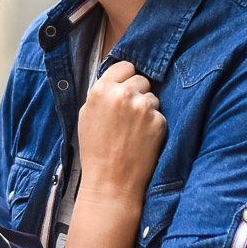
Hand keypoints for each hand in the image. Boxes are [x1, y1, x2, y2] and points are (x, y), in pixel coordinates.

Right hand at [76, 59, 165, 199]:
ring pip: (152, 96)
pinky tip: (142, 138)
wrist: (110, 181)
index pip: (124, 66)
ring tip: (134, 129)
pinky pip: (160, 114)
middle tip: (128, 114)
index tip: (125, 89)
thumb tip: (118, 79)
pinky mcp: (158, 121)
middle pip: (141, 78)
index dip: (126, 77)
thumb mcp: (87, 115)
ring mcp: (143, 107)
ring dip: (147, 108)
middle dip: (137, 92)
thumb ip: (102, 93)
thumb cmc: (95, 150)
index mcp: (101, 90)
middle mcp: (122, 94)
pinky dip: (154, 124)